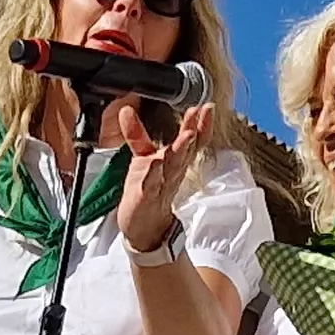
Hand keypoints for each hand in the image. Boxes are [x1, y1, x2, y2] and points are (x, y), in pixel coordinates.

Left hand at [109, 96, 216, 253]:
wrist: (144, 226)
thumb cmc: (149, 188)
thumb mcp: (144, 157)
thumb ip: (138, 133)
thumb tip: (127, 108)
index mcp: (176, 160)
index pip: (193, 140)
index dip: (202, 124)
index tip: (206, 107)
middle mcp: (173, 171)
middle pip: (187, 149)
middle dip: (194, 130)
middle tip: (199, 113)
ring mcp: (162, 184)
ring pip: (174, 165)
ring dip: (181, 149)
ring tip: (186, 135)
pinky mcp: (147, 197)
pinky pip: (152, 184)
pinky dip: (154, 174)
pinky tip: (156, 164)